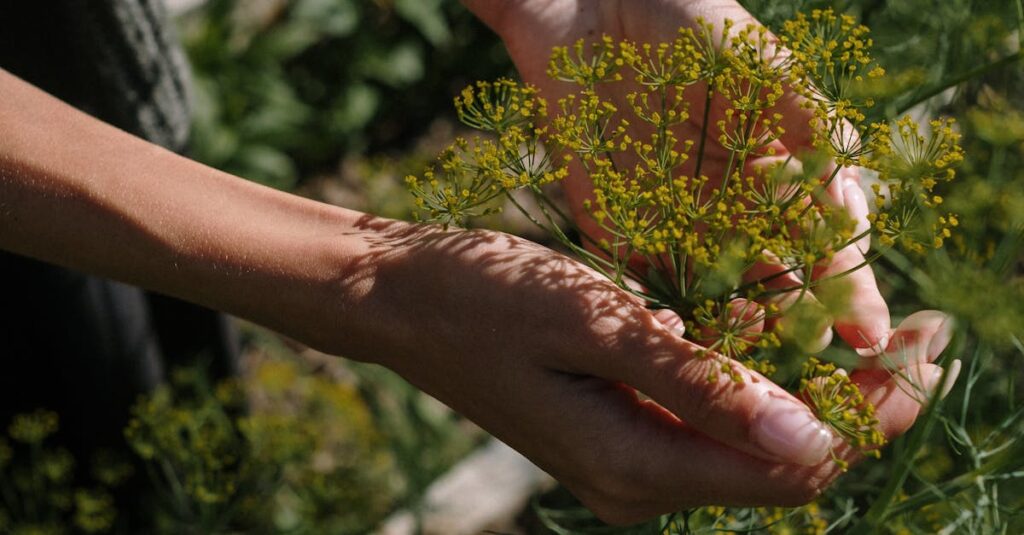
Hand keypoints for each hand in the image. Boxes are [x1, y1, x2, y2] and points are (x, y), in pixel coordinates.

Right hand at [330, 216, 954, 523]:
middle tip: (922, 334)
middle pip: (785, 465)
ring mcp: (629, 464)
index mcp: (637, 465)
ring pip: (754, 444)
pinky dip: (758, 385)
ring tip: (866, 334)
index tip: (929, 350)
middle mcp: (640, 484)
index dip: (874, 415)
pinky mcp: (620, 434)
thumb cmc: (486, 299)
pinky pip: (713, 424)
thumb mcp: (596, 326)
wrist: (403, 301)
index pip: (794, 466)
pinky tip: (777, 337)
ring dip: (814, 392)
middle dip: (861, 405)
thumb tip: (813, 440)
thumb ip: (700, 386)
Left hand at [463, 0, 888, 353]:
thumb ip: (812, 131)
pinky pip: (648, 285)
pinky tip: (690, 343)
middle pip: (776, 284)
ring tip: (755, 357)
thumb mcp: (766, 69)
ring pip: (716, 296)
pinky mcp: (618, 229)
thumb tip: (853, 207)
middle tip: (813, 363)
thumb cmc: (689, 26)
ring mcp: (676, 224)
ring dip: (737, 330)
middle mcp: (733, 209)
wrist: (589, 9)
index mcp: (778, 174)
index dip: (849, 290)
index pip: (826, 246)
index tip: (867, 335)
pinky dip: (669, 317)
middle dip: (797, 325)